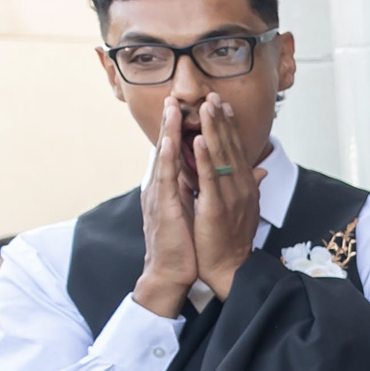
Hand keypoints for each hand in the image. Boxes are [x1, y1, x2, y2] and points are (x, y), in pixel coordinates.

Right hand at [131, 108, 202, 314]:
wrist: (172, 272)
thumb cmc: (184, 245)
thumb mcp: (194, 211)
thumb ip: (199, 190)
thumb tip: (209, 176)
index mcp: (169, 188)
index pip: (175, 155)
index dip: (179, 132)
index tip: (186, 110)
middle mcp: (160, 188)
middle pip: (166, 150)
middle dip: (170, 124)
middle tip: (174, 98)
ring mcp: (159, 196)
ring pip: (164, 158)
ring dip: (167, 132)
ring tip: (172, 108)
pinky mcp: (164, 207)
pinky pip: (166, 178)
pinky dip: (168, 157)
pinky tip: (171, 140)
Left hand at [186, 93, 265, 301]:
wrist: (229, 268)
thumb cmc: (231, 240)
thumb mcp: (244, 208)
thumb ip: (250, 185)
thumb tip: (261, 170)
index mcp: (245, 186)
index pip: (236, 149)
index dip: (229, 126)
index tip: (222, 105)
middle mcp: (241, 186)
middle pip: (230, 146)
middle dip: (220, 120)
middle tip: (213, 95)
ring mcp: (230, 196)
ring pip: (221, 156)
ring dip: (214, 129)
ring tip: (206, 107)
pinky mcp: (216, 206)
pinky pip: (210, 177)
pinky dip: (205, 157)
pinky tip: (200, 138)